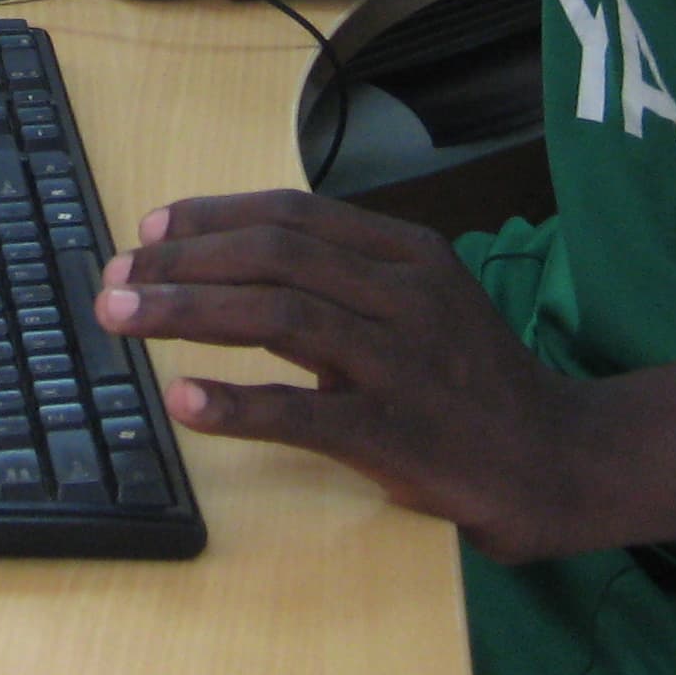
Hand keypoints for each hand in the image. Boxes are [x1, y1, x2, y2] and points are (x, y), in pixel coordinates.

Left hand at [94, 190, 601, 562]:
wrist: (560, 459)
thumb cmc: (474, 380)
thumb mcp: (422, 300)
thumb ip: (346, 274)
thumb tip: (237, 258)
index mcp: (406, 254)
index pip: (290, 215)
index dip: (211, 217)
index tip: (149, 230)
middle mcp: (404, 294)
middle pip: (272, 254)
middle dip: (181, 260)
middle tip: (115, 276)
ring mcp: (402, 362)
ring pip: (278, 314)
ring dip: (187, 311)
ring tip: (122, 316)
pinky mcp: (397, 434)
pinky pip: (304, 414)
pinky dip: (237, 404)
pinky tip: (184, 400)